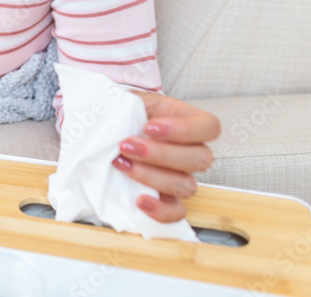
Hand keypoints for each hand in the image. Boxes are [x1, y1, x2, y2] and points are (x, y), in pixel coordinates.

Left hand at [113, 92, 220, 222]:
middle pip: (199, 159)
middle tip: (126, 146)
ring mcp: (178, 175)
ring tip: (121, 164)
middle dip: (160, 154)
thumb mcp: (123, 99)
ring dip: (152, 177)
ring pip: (186, 185)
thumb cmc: (117, 112)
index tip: (150, 126)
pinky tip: (140, 200)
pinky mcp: (163, 197)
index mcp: (182, 119)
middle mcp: (187, 150)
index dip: (185, 130)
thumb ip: (127, 105)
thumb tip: (112, 116)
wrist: (100, 131)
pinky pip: (175, 211)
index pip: (209, 127)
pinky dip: (160, 210)